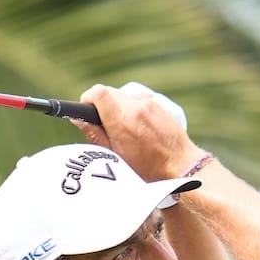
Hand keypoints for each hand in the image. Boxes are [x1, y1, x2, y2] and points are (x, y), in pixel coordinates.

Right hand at [70, 84, 206, 181]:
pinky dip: (131, 109)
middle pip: (108, 92)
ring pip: (122, 95)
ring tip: (123, 130)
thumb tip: (78, 118)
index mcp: (122, 121)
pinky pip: (137, 100)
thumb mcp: (116, 156)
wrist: (181, 166)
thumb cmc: (148, 168)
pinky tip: (137, 128)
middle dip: (101, 105)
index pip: (98, 93)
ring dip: (117, 108)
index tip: (86, 110)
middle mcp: (136, 107)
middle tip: (104, 126)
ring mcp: (149, 103)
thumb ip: (96, 135)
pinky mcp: (158, 104)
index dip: (87, 99)